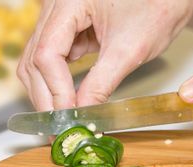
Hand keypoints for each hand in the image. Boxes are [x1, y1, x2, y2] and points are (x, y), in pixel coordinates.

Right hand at [17, 0, 192, 110]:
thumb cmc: (157, 5)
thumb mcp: (129, 50)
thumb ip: (102, 83)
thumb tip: (83, 112)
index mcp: (69, 3)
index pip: (47, 54)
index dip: (56, 90)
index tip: (68, 117)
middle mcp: (57, 8)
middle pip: (35, 59)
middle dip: (47, 97)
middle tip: (59, 128)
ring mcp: (62, 19)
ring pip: (39, 61)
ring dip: (49, 92)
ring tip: (61, 119)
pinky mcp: (71, 30)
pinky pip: (54, 59)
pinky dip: (59, 82)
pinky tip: (66, 100)